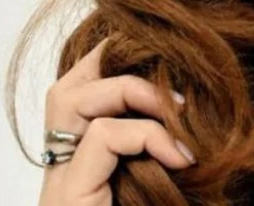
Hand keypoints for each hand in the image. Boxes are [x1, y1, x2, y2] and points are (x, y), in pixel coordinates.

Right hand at [36, 38, 196, 205]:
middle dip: (118, 61)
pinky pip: (102, 134)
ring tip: (181, 111)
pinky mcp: (69, 197)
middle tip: (174, 83)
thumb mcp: (158, 175)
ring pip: (74, 97)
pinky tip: (179, 157)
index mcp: (79, 160)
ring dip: (134, 90)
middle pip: (70, 81)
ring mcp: (60, 181)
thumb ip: (161, 143)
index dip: (122, 62)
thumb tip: (193, 99)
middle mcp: (62, 166)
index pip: (85, 87)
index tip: (174, 72)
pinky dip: (147, 134)